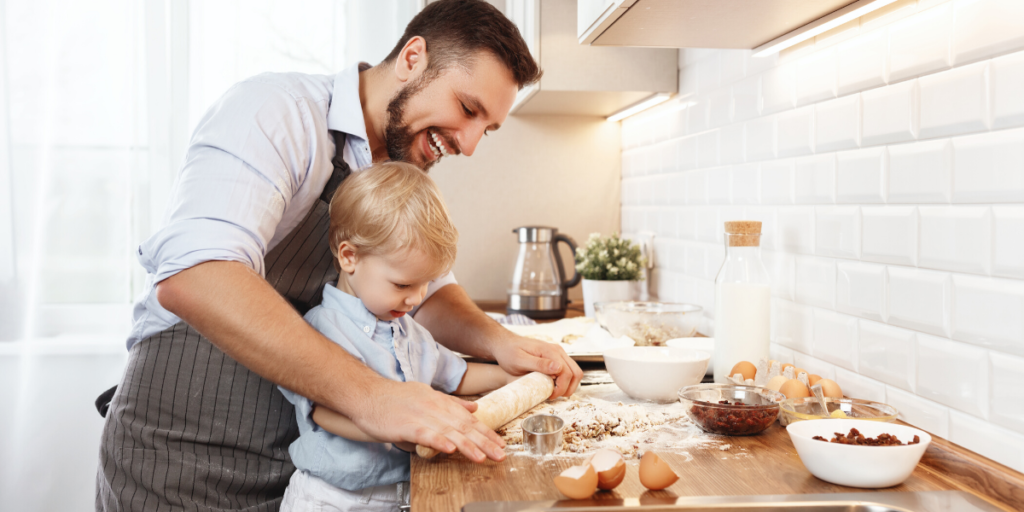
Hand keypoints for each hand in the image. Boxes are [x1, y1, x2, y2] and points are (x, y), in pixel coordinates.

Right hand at [352, 379, 505, 462]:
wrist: (367, 394)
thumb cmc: (396, 397)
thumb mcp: (428, 395)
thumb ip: (452, 403)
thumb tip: (475, 407)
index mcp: (441, 402)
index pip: (469, 419)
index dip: (486, 432)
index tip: (501, 443)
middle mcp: (435, 408)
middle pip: (464, 426)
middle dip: (484, 441)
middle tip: (500, 454)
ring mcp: (421, 416)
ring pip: (448, 432)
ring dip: (467, 445)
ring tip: (482, 457)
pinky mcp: (406, 425)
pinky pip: (425, 434)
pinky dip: (438, 441)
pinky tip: (450, 449)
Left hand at [491, 334, 582, 398]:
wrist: (504, 344)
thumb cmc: (509, 352)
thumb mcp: (520, 360)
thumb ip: (539, 364)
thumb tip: (559, 368)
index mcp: (550, 351)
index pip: (567, 372)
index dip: (562, 388)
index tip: (550, 396)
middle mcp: (557, 351)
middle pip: (576, 373)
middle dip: (568, 388)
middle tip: (553, 396)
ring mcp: (558, 353)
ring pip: (574, 372)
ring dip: (568, 385)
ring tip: (554, 392)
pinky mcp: (555, 358)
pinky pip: (568, 370)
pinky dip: (565, 381)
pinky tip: (552, 385)